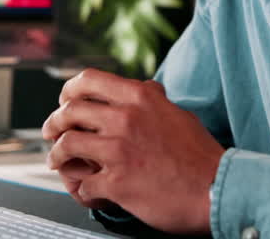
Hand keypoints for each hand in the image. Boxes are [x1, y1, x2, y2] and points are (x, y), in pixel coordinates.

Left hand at [41, 68, 223, 234]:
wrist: (218, 188)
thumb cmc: (201, 156)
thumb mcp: (178, 113)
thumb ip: (155, 100)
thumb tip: (147, 88)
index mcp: (140, 97)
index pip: (89, 80)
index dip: (69, 90)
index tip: (64, 100)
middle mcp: (125, 118)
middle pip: (70, 111)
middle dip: (54, 122)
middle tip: (51, 131)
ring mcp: (118, 149)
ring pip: (67, 145)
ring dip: (57, 154)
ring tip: (57, 160)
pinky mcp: (117, 181)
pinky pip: (83, 183)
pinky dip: (80, 189)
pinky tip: (86, 191)